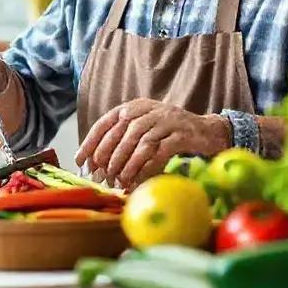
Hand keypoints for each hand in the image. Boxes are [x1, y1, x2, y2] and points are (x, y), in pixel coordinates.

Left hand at [74, 99, 231, 190]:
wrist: (207, 131)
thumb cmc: (170, 134)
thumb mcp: (144, 129)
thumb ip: (123, 140)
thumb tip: (96, 163)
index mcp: (134, 107)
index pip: (105, 122)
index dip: (91, 142)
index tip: (80, 161)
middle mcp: (149, 110)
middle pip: (121, 133)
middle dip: (108, 157)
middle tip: (102, 176)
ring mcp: (166, 120)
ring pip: (139, 143)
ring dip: (127, 165)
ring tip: (119, 181)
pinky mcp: (181, 134)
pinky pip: (160, 152)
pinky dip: (147, 168)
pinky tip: (139, 180)